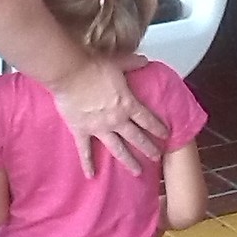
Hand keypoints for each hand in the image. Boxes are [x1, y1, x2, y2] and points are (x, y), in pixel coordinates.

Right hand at [48, 54, 164, 175]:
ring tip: (137, 172)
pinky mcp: (81, 132)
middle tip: (157, 157)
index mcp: (127, 104)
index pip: (147, 119)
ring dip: (128, 161)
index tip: (166, 135)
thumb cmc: (94, 66)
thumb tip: (145, 60)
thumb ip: (133, 63)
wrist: (70, 73)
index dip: (158, 127)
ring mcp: (99, 129)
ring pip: (117, 149)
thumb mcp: (119, 62)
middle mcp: (116, 120)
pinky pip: (85, 151)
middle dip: (148, 148)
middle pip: (136, 137)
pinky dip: (88, 164)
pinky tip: (92, 176)